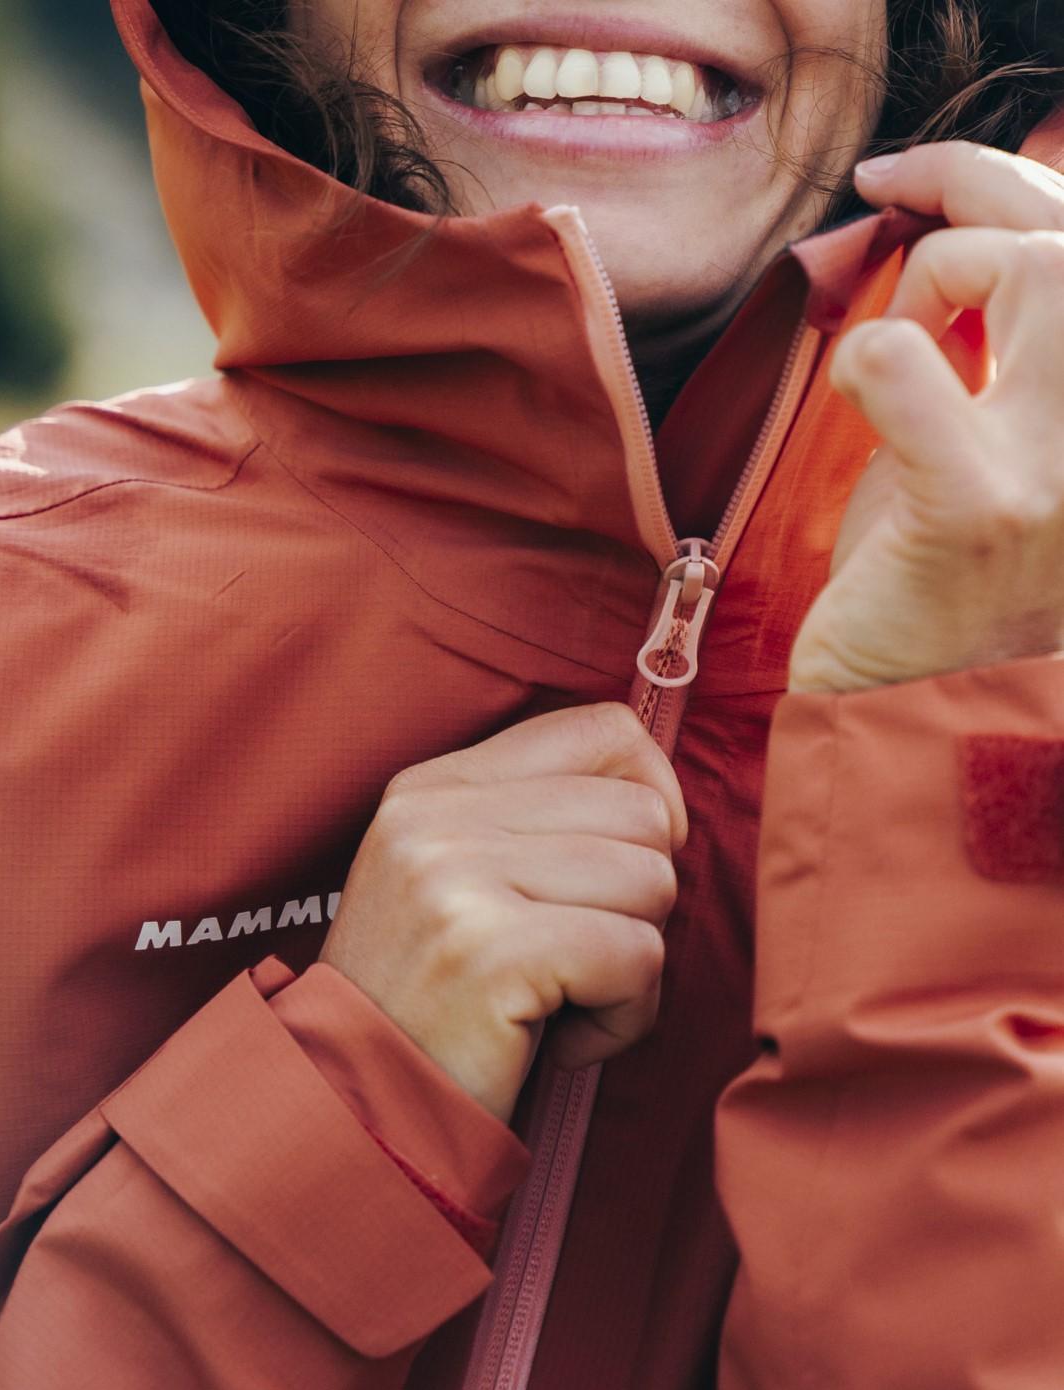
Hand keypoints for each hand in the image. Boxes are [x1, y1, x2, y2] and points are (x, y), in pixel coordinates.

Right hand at [320, 704, 686, 1121]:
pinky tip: (559, 1041)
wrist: (358, 1112)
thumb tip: (668, 805)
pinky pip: (638, 958)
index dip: (650, 798)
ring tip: (558, 1000)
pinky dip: (624, 1018)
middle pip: (642, 814)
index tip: (622, 874)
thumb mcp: (462, 885)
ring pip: (652, 883)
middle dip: (635, 903)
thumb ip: (540, 824)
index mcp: (432, 787)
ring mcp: (457, 876)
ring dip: (631, 966)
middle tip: (568, 963)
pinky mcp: (491, 949)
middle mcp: (437, 817)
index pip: (602, 730)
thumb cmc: (435, 1009)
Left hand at [789, 142, 1063, 693]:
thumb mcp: (991, 441)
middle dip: (962, 210)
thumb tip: (948, 220)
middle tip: (876, 227)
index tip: (901, 176)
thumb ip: (1000, 344)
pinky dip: (871, 356)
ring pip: (1036, 275)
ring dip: (934, 281)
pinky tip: (855, 388)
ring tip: (888, 352)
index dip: (993, 178)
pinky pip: (913, 369)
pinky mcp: (979, 513)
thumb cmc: (935, 575)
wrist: (909, 712)